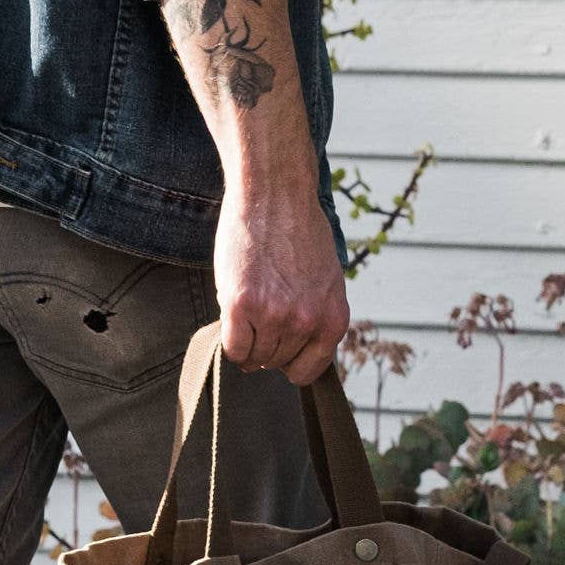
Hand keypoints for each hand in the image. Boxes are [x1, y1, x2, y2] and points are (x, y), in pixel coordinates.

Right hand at [215, 177, 348, 386]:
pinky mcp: (242, 305)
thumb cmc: (298, 230)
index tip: (279, 347)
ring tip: (249, 306)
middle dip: (266, 345)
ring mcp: (274, 315)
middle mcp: (307, 321)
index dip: (290, 362)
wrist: (274, 194)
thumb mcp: (326, 279)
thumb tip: (296, 350)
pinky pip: (233, 348)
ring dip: (247, 340)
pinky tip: (234, 316)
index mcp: (334, 318)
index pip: (309, 370)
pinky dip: (230, 340)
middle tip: (260, 314)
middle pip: (277, 363)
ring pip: (253, 358)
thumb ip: (316, 316)